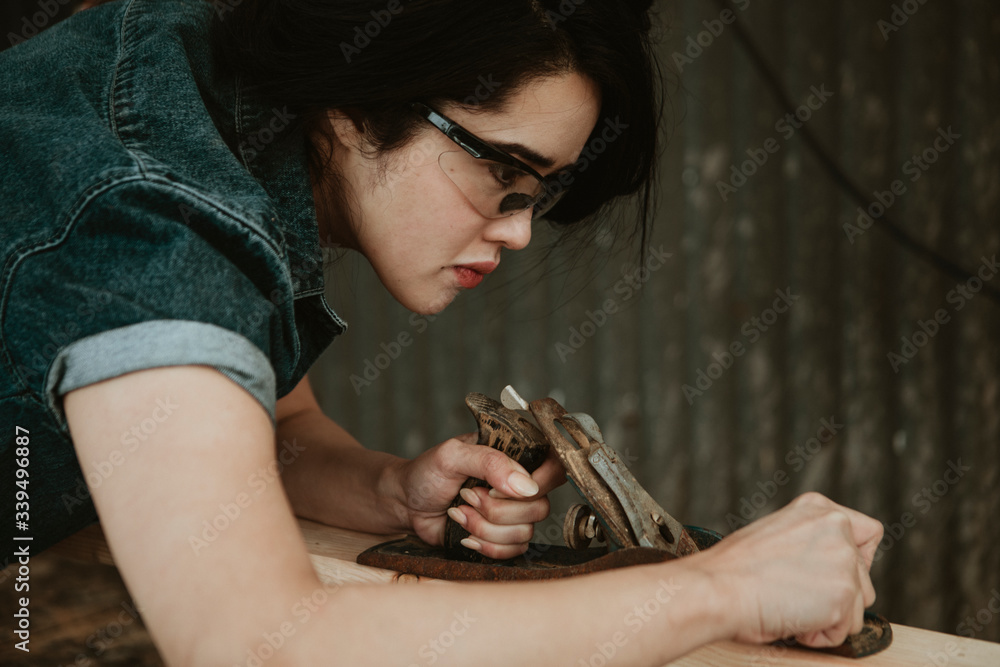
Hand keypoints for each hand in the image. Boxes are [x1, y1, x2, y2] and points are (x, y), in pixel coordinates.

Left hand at [390, 433, 565, 557]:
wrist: (406, 504)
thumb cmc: (427, 473)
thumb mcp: (452, 456)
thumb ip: (490, 462)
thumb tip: (525, 485)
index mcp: (515, 456)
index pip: (553, 469)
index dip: (533, 484)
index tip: (497, 489)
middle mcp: (520, 486)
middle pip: (540, 507)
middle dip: (496, 510)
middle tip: (467, 497)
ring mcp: (514, 514)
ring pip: (525, 533)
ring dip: (485, 528)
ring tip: (460, 513)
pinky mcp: (504, 538)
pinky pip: (514, 551)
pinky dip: (486, 545)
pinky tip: (465, 533)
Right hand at [696, 492, 881, 647]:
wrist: (718, 588)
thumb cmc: (733, 569)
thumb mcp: (775, 536)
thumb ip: (809, 543)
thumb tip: (824, 570)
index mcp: (817, 508)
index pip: (868, 533)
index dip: (855, 559)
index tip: (831, 573)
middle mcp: (836, 528)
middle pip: (864, 577)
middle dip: (838, 596)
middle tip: (799, 597)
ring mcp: (843, 560)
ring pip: (857, 606)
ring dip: (829, 616)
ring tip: (792, 608)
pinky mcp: (844, 594)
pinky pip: (844, 630)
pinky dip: (820, 634)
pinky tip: (793, 620)